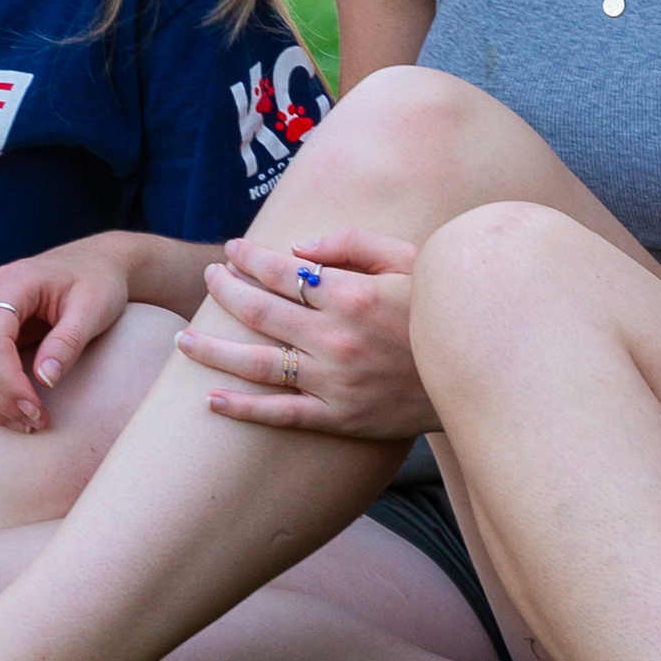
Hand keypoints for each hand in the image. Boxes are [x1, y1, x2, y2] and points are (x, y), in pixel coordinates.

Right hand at [0, 237, 141, 433]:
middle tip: (36, 423)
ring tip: (23, 424)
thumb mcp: (94, 308)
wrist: (92, 265)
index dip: (10, 382)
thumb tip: (44, 380)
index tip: (37, 411)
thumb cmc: (98, 283)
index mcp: (10, 281)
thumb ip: (68, 342)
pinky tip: (9, 412)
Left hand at [177, 231, 426, 439]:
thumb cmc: (440, 309)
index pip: (283, 271)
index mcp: (352, 294)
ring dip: (213, 350)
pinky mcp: (338, 418)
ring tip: (184, 339)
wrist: (476, 373)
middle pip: (260, 312)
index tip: (230, 251)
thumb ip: (351, 242)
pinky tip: (212, 400)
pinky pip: (280, 414)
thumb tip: (296, 245)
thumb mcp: (408, 259)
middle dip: (225, 291)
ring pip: (258, 365)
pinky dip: (242, 409)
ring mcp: (334, 382)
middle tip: (209, 279)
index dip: (250, 259)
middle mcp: (336, 338)